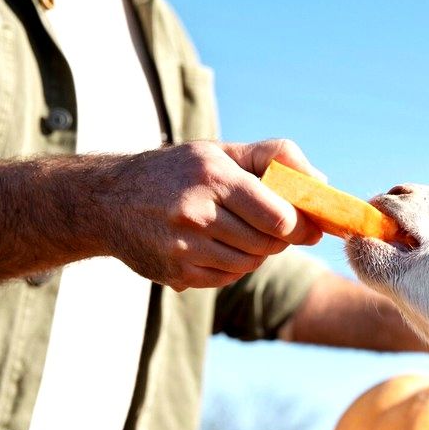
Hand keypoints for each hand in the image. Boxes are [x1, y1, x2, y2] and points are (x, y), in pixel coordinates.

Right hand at [101, 139, 323, 289]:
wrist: (107, 201)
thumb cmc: (176, 171)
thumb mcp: (220, 151)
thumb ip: (275, 158)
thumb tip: (322, 183)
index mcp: (213, 176)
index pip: (278, 216)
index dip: (299, 224)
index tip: (305, 224)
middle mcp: (196, 212)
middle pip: (268, 244)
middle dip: (279, 238)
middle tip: (273, 226)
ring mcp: (183, 247)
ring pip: (249, 263)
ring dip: (256, 252)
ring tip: (240, 232)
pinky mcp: (175, 273)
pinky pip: (226, 278)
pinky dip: (233, 265)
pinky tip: (218, 246)